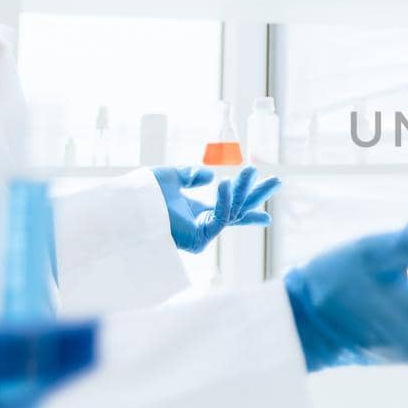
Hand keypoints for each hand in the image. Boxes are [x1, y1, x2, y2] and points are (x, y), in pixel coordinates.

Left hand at [152, 165, 280, 253]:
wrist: (128, 206)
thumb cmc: (143, 195)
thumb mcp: (171, 177)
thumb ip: (191, 175)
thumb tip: (210, 176)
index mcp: (197, 213)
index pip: (229, 209)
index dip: (247, 204)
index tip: (268, 209)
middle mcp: (203, 225)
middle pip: (238, 210)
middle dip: (257, 195)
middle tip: (279, 180)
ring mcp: (203, 233)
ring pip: (232, 210)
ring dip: (243, 189)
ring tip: (251, 169)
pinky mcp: (201, 238)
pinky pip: (220, 216)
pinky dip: (225, 199)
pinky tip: (225, 182)